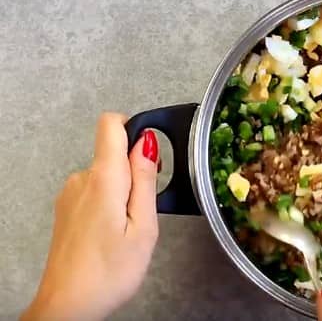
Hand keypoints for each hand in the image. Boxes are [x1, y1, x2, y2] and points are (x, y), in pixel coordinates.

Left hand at [22, 113, 159, 320]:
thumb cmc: (109, 272)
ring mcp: (69, 194)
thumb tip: (147, 142)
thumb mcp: (143, 227)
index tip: (150, 155)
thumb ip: (146, 180)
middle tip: (145, 212)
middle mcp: (81, 179)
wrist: (68, 306)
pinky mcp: (66, 210)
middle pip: (112, 152)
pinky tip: (113, 234)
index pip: (111, 124)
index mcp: (103, 179)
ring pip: (106, 175)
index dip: (135, 129)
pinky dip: (109, 204)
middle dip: (136, 172)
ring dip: (123, 192)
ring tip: (129, 229)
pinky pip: (94, 191)